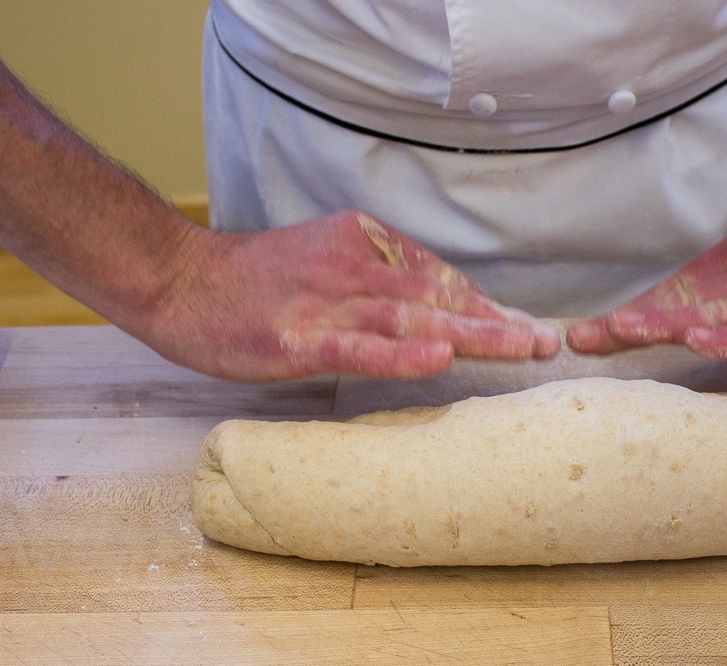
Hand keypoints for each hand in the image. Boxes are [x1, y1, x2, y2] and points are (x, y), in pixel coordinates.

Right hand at [138, 211, 560, 380]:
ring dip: (472, 333)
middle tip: (546, 343)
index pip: (439, 277)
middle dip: (498, 320)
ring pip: (413, 318)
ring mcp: (327, 302)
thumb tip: (433, 309)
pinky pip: (358, 347)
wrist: (179, 281)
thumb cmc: (257, 282)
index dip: (486, 304)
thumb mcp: (327, 260)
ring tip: (520, 348)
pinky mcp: (298, 337)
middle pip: (439, 295)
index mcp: (366, 245)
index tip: (527, 327)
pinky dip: (400, 354)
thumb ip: (377, 279)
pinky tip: (438, 361)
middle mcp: (355, 267)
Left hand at [567, 207, 726, 361]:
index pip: (682, 284)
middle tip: (582, 338)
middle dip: (634, 319)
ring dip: (670, 323)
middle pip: (690, 297)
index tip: (592, 331)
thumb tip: (689, 315)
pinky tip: (704, 343)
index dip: (637, 308)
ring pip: (724, 312)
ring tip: (622, 333)